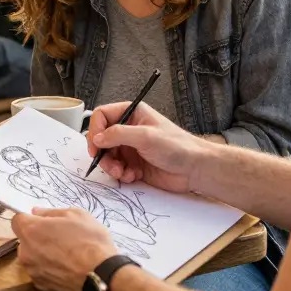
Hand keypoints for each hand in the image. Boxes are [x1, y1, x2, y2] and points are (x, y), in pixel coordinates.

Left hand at [12, 207, 117, 290]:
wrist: (102, 277)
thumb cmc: (90, 241)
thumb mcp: (76, 215)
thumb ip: (51, 212)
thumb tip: (37, 213)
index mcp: (31, 231)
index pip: (17, 220)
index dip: (29, 218)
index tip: (43, 220)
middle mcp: (25, 252)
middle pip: (25, 240)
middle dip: (37, 237)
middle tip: (60, 237)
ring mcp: (33, 272)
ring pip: (33, 257)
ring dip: (43, 254)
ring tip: (67, 255)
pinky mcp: (42, 287)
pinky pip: (41, 272)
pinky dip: (50, 270)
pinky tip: (68, 269)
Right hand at [87, 102, 207, 192]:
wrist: (195, 169)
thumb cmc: (177, 146)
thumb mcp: (146, 136)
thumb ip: (118, 134)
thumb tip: (97, 138)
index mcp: (132, 114)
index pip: (102, 116)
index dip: (95, 130)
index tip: (96, 146)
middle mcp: (129, 129)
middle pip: (101, 138)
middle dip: (103, 153)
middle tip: (110, 165)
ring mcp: (131, 147)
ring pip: (107, 156)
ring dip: (111, 166)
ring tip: (122, 173)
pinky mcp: (134, 164)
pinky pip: (117, 169)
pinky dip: (121, 174)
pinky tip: (134, 176)